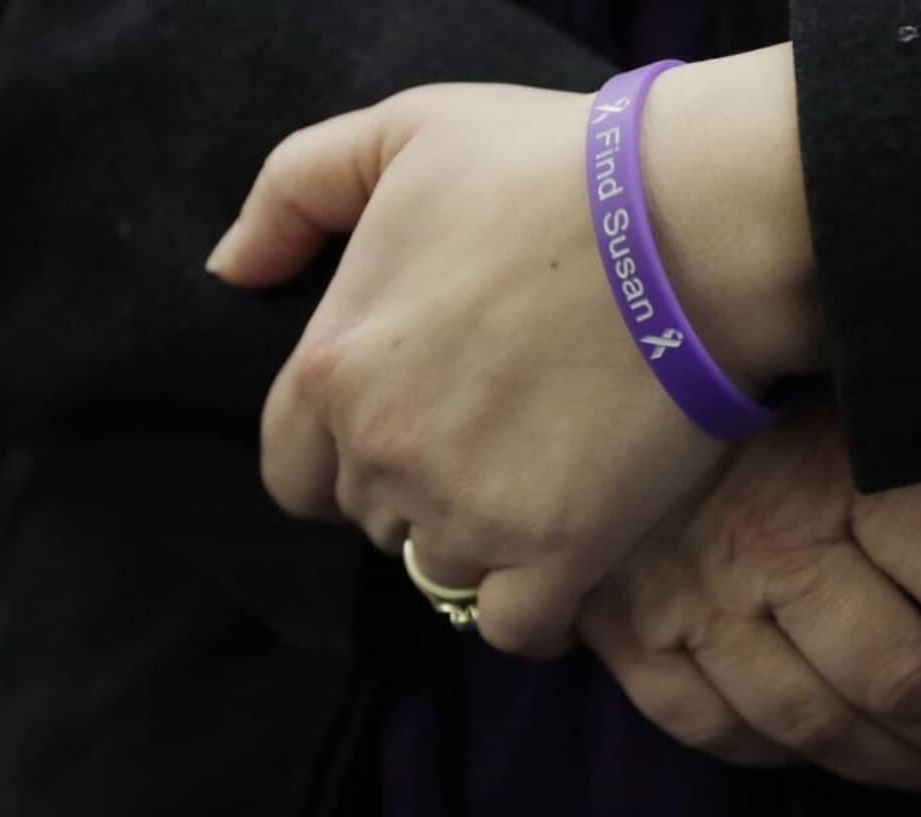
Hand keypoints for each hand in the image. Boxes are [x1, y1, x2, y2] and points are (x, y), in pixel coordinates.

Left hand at [206, 45, 819, 656]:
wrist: (689, 220)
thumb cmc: (550, 167)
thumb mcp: (400, 133)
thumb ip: (290, 193)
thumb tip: (230, 271)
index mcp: (333, 367)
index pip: (292, 471)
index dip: (343, 457)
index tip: (409, 428)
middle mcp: (385, 454)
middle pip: (374, 518)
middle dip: (419, 486)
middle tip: (498, 430)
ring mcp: (468, 512)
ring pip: (444, 568)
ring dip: (482, 537)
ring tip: (544, 475)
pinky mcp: (559, 551)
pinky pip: (515, 627)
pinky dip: (533, 605)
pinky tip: (564, 553)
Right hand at [578, 412, 920, 790]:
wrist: (585, 397)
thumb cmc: (734, 395)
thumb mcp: (852, 391)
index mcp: (834, 474)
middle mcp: (768, 549)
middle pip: (906, 677)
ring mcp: (695, 608)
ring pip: (821, 726)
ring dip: (911, 769)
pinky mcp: (636, 643)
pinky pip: (720, 732)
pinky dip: (786, 758)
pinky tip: (839, 757)